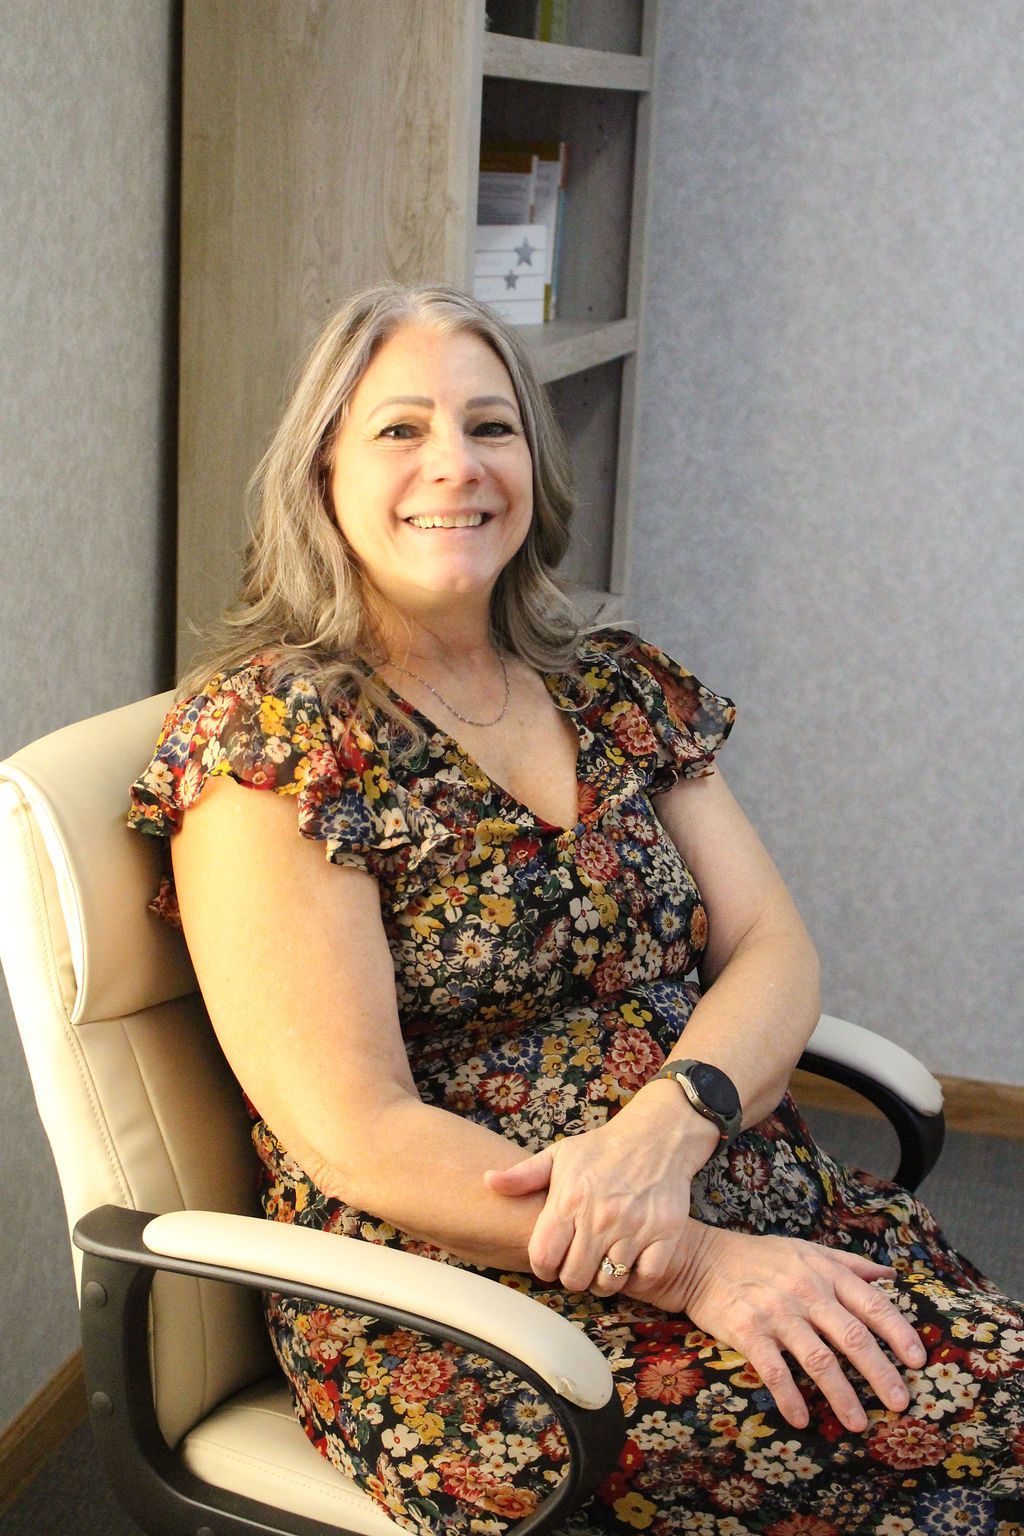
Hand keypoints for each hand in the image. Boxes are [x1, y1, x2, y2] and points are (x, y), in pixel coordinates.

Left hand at [484, 1088, 717, 1293]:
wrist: (657, 1135)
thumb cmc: (603, 1148)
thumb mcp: (560, 1154)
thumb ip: (523, 1175)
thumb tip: (487, 1181)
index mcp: (569, 1199)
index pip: (543, 1258)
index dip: (543, 1266)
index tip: (551, 1261)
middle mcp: (600, 1216)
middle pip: (575, 1278)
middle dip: (573, 1275)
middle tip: (579, 1262)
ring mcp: (634, 1227)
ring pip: (609, 1282)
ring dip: (604, 1279)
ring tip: (603, 1262)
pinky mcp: (665, 1233)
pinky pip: (646, 1276)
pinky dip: (638, 1276)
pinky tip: (632, 1260)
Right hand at [634, 1221, 926, 1432]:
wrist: (700, 1259)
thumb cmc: (760, 1257)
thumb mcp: (806, 1250)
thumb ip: (849, 1263)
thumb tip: (890, 1275)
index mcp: (824, 1273)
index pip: (872, 1304)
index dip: (899, 1333)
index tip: (918, 1361)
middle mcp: (805, 1291)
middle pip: (853, 1337)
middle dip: (880, 1373)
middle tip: (900, 1404)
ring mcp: (777, 1312)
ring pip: (819, 1360)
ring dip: (842, 1396)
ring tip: (858, 1424)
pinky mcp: (748, 1331)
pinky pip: (774, 1370)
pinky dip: (790, 1398)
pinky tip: (801, 1420)